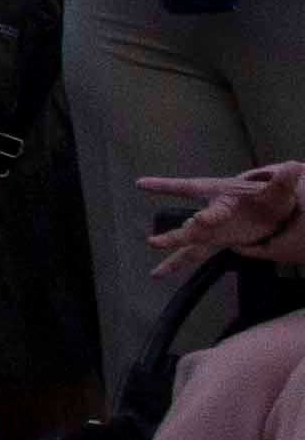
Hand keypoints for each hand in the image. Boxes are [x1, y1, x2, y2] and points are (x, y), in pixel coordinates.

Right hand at [143, 162, 304, 265]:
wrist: (273, 210)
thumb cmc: (270, 196)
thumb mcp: (278, 189)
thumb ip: (283, 180)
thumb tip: (293, 166)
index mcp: (221, 194)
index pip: (193, 188)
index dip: (165, 186)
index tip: (149, 189)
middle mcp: (212, 212)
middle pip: (192, 225)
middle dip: (179, 235)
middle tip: (157, 241)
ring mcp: (212, 229)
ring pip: (189, 241)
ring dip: (172, 248)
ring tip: (154, 255)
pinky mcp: (217, 242)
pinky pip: (194, 255)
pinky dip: (176, 264)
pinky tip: (158, 273)